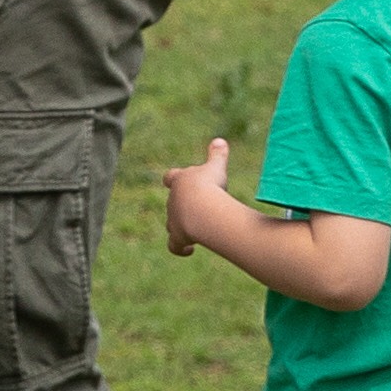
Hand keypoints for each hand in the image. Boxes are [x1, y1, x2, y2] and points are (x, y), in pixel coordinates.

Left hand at [163, 137, 232, 257]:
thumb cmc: (209, 186)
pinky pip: (174, 246)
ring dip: (181, 226)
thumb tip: (220, 140)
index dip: (174, 179)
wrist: (202, 209)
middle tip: (200, 207)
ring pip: (172, 224)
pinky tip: (189, 250)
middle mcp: (172, 201)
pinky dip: (180, 249)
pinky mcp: (177, 237)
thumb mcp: (215, 167)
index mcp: (179, 181)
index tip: (177, 182)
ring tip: (195, 229)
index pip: (171, 177)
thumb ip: (217, 155)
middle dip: (184, 206)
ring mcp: (173, 220)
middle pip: (173, 203)